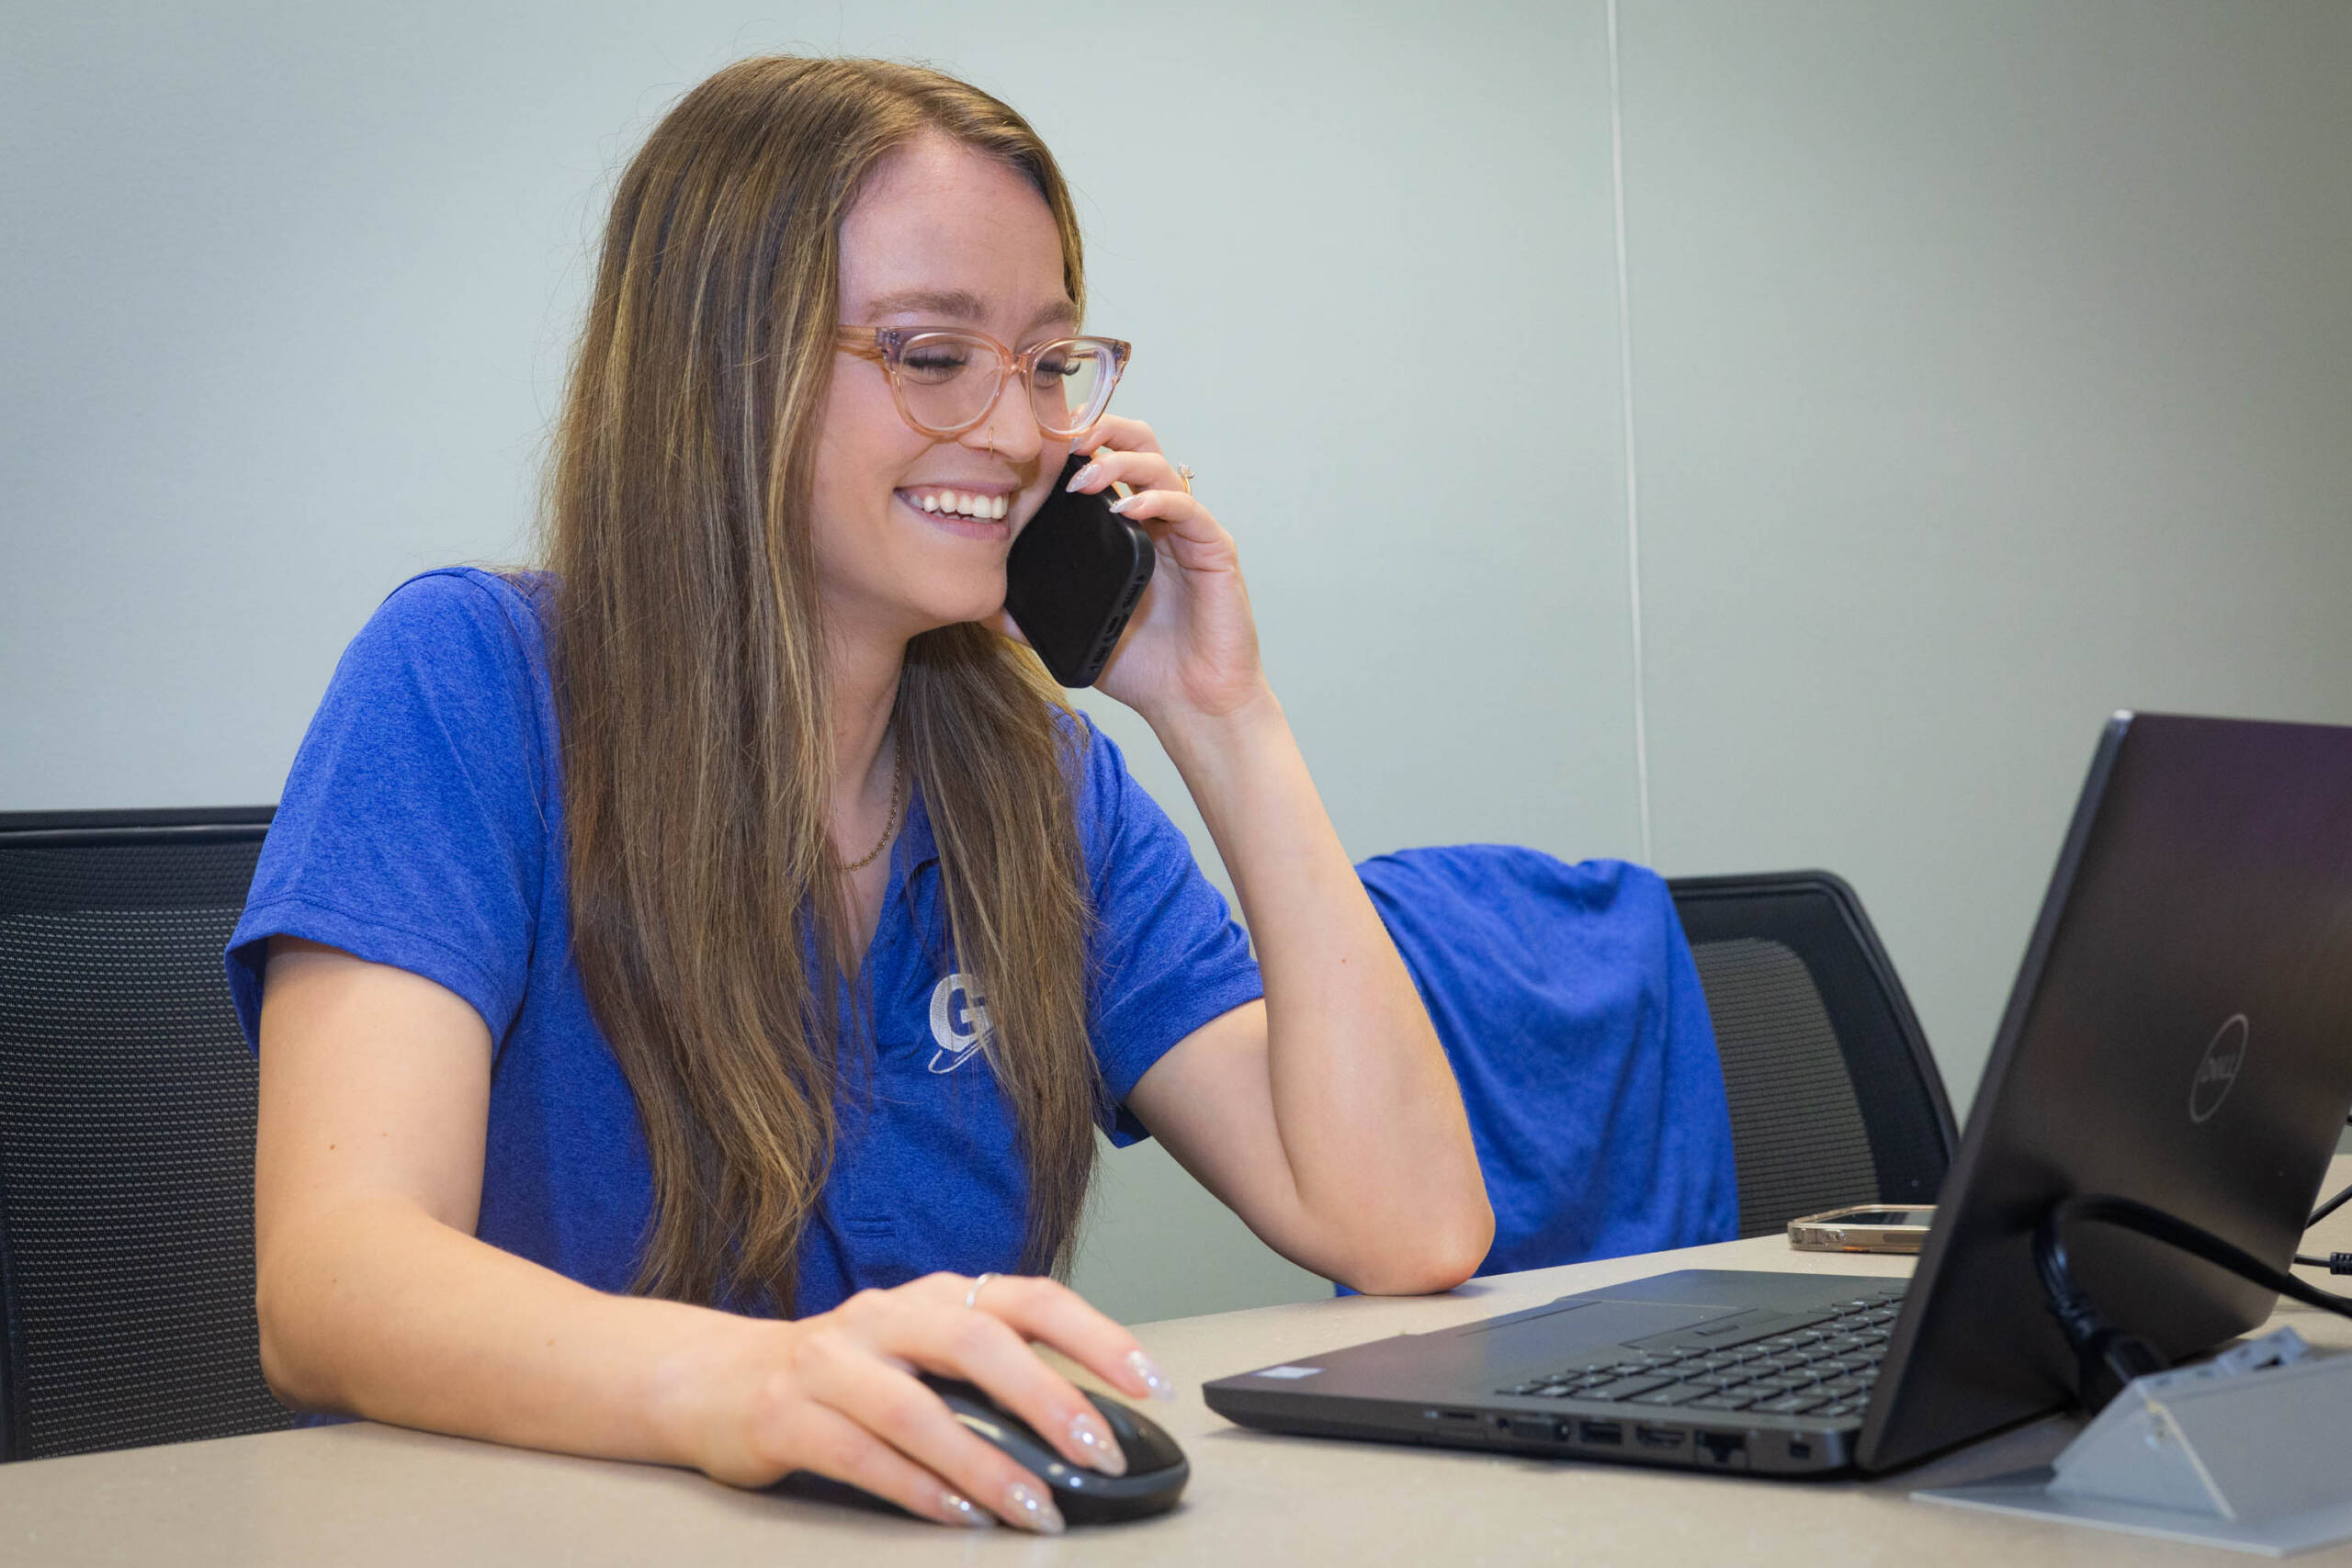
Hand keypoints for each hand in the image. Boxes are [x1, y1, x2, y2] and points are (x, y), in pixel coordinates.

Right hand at [678, 1272, 1170, 1532]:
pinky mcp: (787, 1415)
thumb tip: (1088, 1420)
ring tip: (1038, 1512)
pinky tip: (963, 1519)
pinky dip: (920, 1491)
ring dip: (988, 1466)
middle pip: (977, 1342)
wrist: (718, 1381)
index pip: (1029, 1298)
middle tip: (1098, 1454)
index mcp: (933, 1294)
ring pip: (921, 1411)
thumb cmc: (846, 1373)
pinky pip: (864, 1456)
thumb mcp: (921, 1350)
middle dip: (1047, 1399)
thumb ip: (989, 1370)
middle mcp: (886, 1315)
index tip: (1149, 1383)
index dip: (1095, 1335)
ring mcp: (832, 1362)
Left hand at [996, 414, 1270, 727]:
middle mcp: (1160, 518)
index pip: (1106, 460)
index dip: (1078, 441)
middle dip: (1102, 428)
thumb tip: (979, 605)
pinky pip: (1187, 508)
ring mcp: (1188, 530)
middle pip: (1139, 443)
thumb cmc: (1141, 666)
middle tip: (1064, 438)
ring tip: (1083, 479)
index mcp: (1128, 527)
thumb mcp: (1073, 633)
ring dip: (1119, 461)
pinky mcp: (1214, 549)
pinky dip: (1156, 500)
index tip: (1038, 440)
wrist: (1191, 704)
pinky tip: (1126, 510)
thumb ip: (1029, 616)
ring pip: (1159, 465)